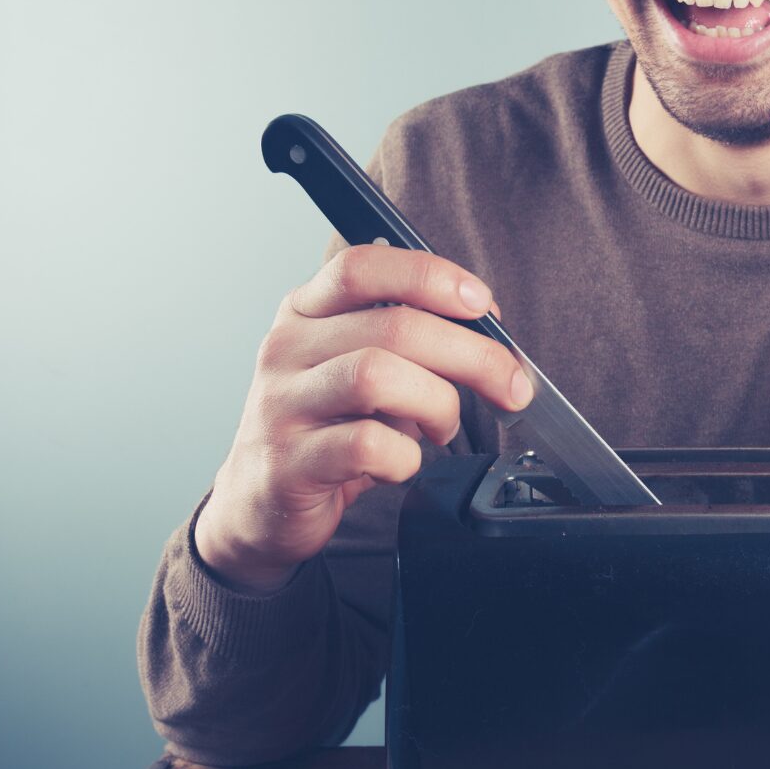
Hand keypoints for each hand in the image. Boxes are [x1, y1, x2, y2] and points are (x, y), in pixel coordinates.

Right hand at [194, 244, 531, 591]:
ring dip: (438, 404)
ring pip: (377, 377)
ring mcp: (282, 404)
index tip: (481, 304)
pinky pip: (367, 446)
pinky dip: (406, 457)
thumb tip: (486, 332)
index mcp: (306, 313)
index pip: (362, 267)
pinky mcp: (290, 462)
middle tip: (509, 384)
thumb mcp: (360, 368)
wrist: (260, 502)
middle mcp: (287, 349)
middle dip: (473, 355)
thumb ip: (411, 344)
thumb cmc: (326, 429)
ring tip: (445, 426)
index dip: (430, 276)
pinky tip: (404, 463)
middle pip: (393, 325)